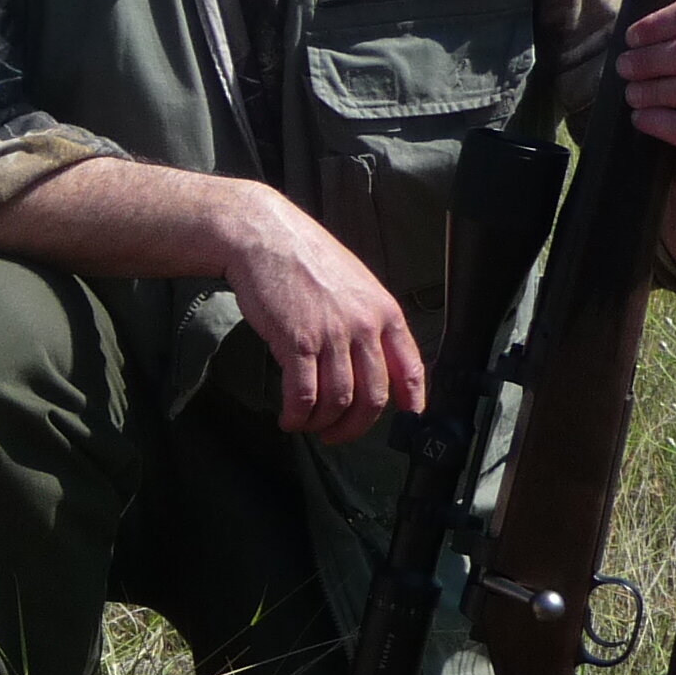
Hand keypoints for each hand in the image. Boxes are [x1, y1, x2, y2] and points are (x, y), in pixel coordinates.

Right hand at [214, 182, 426, 443]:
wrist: (265, 239)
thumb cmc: (304, 258)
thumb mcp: (353, 284)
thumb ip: (368, 320)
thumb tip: (370, 359)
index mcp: (384, 311)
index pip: (410, 369)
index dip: (411, 402)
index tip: (404, 420)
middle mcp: (364, 326)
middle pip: (372, 397)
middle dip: (354, 426)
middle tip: (337, 435)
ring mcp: (331, 335)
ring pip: (338, 401)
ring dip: (321, 423)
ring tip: (306, 424)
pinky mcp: (297, 342)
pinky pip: (303, 394)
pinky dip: (297, 414)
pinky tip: (289, 417)